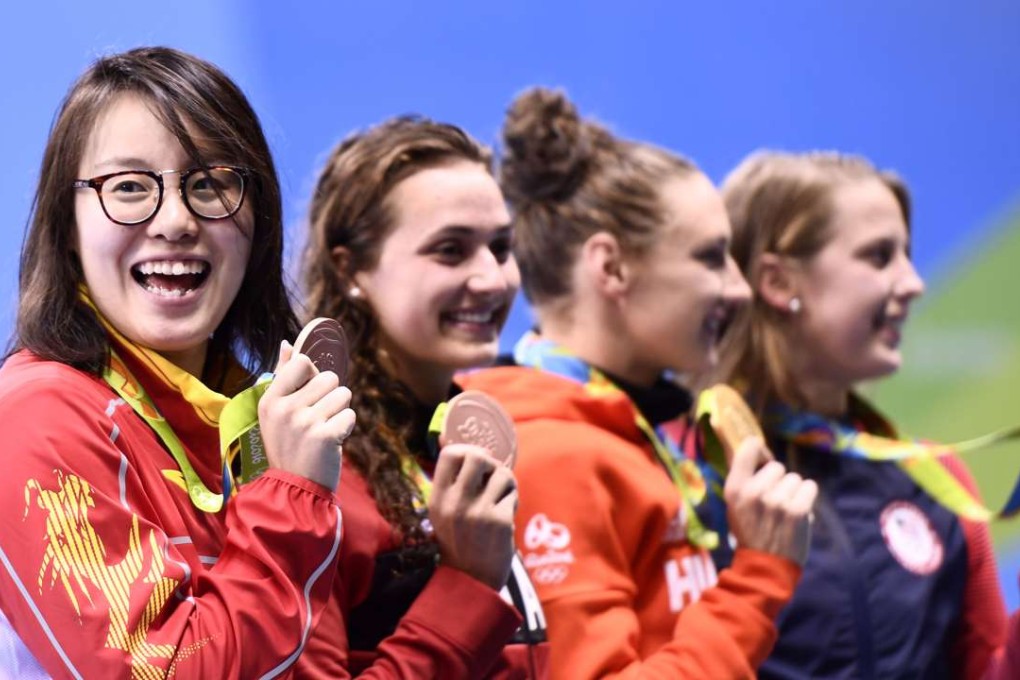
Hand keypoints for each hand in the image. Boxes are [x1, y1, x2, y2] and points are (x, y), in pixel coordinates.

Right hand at [257, 341, 355, 490]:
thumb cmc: (289, 445)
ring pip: (343, 394)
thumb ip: (283, 375)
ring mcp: (305, 422)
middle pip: (329, 377)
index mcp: (271, 399)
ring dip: (339, 412)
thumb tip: (287, 343)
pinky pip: (350, 415)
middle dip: (330, 396)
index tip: (308, 396)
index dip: (313, 376)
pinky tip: (331, 442)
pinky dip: (346, 428)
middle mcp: (285, 408)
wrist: (295, 487)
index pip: (302, 362)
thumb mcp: (276, 412)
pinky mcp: (325, 435)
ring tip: (324, 430)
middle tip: (317, 420)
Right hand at [428, 443, 516, 589]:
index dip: (467, 450)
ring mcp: (477, 511)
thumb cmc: (459, 540)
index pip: (450, 453)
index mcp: (437, 498)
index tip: (476, 463)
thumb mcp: (444, 510)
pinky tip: (505, 516)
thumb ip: (449, 478)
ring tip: (502, 497)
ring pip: (502, 473)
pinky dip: (512, 501)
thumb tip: (445, 436)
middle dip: (491, 462)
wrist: (471, 581)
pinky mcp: (498, 521)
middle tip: (492, 476)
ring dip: (506, 482)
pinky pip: (512, 494)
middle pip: (477, 455)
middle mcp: (454, 502)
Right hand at [724, 437, 816, 565]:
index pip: (748, 447)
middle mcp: (754, 491)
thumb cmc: (750, 532)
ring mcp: (777, 501)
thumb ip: (742, 478)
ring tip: (785, 511)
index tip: (762, 459)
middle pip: (776, 467)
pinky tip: (799, 512)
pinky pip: (809, 487)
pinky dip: (807, 498)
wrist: (765, 566)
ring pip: (794, 478)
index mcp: (734, 488)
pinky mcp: (798, 510)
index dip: (758, 449)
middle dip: (777, 481)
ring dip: (793, 492)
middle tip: (772, 502)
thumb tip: (754, 445)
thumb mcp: (735, 505)